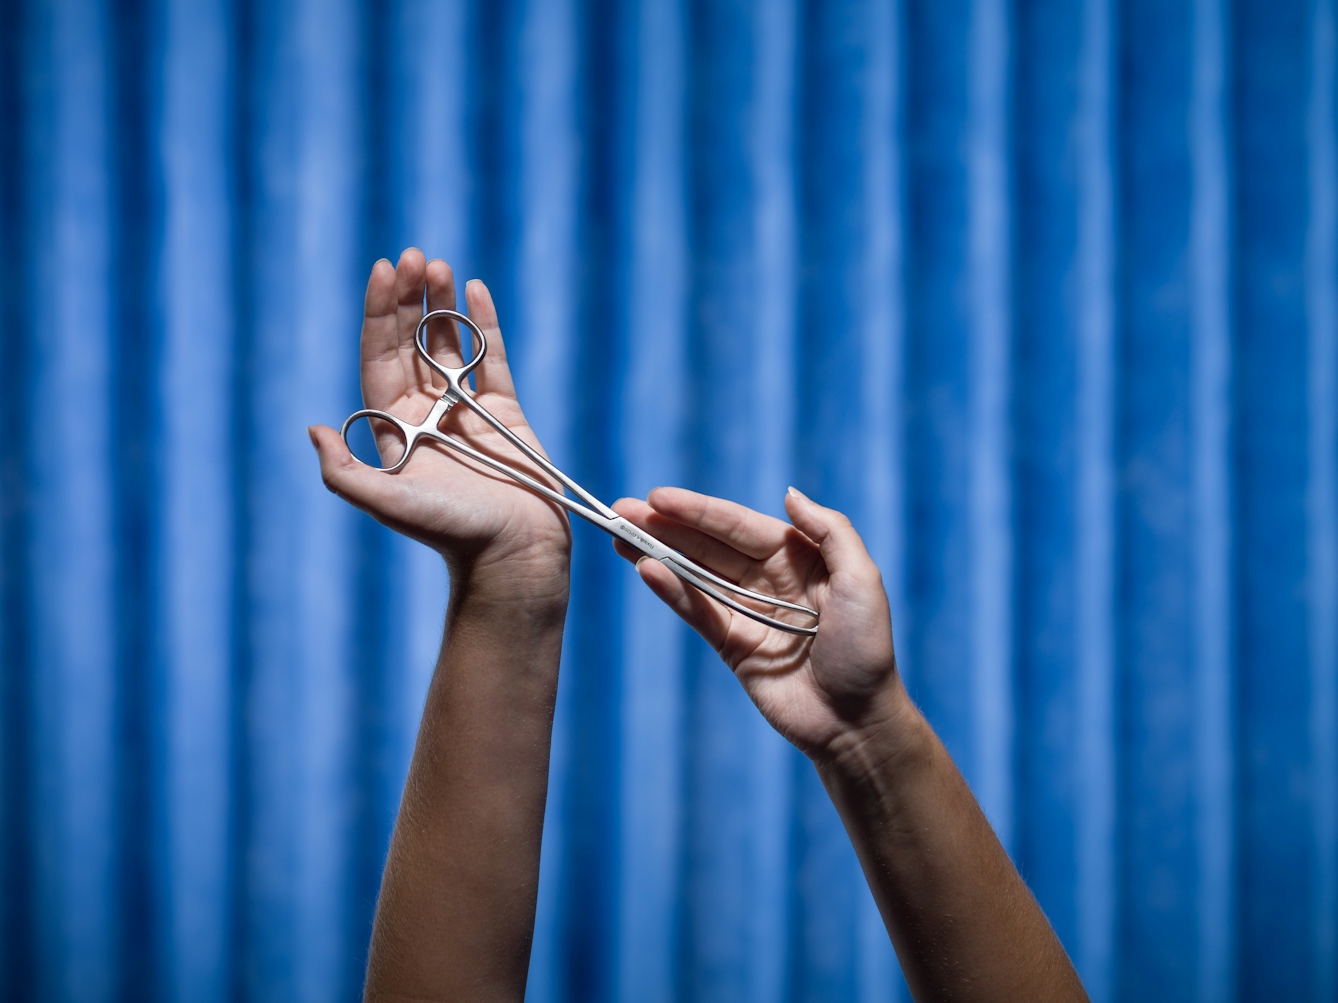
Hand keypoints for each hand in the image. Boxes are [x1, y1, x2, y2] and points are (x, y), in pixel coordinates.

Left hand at [310, 250, 570, 587]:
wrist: (512, 553)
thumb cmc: (450, 532)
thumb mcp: (388, 503)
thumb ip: (344, 472)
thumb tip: (312, 428)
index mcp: (395, 427)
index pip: (381, 358)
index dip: (378, 315)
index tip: (382, 272)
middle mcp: (427, 412)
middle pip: (412, 342)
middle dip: (408, 299)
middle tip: (411, 256)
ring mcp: (466, 409)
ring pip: (451, 342)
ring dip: (442, 303)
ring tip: (438, 264)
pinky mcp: (505, 410)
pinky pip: (494, 356)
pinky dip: (486, 322)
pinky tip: (475, 288)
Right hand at [611, 487, 911, 762]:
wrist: (857, 722)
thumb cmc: (867, 650)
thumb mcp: (862, 581)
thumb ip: (831, 532)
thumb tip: (788, 493)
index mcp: (799, 557)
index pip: (739, 525)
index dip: (698, 510)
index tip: (658, 496)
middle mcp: (769, 579)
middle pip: (708, 545)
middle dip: (666, 526)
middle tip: (622, 510)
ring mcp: (747, 613)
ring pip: (694, 575)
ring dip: (657, 553)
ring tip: (619, 535)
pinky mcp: (732, 647)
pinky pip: (697, 612)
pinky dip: (671, 592)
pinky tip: (645, 570)